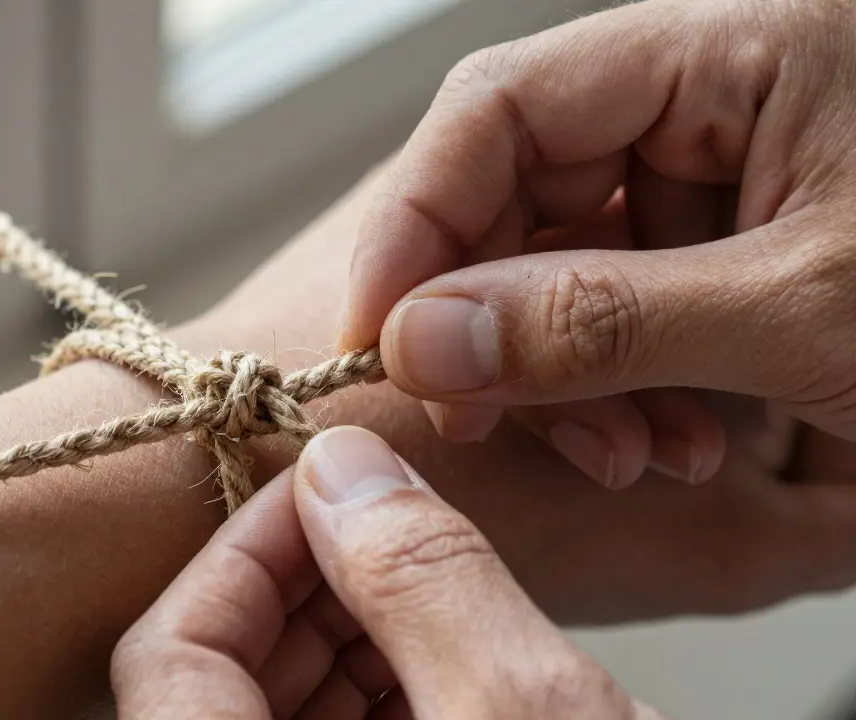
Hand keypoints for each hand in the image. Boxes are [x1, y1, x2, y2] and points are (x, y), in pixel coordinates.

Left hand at [112, 427, 663, 718]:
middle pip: (218, 665)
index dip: (245, 550)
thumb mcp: (529, 713)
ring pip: (282, 697)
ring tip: (435, 567)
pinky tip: (454, 641)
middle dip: (311, 576)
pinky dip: (386, 680)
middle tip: (389, 512)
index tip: (327, 489)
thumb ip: (429, 583)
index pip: (167, 653)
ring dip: (354, 623)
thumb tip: (349, 467)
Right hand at [338, 0, 855, 488]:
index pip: (506, 102)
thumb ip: (603, 322)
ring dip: (567, 376)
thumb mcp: (804, 316)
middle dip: (498, 325)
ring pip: (566, 264)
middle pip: (521, 189)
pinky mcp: (738, 244)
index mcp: (743, 47)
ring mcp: (729, 170)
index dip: (419, 222)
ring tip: (628, 456)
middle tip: (479, 421)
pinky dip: (625, 385)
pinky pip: (626, 305)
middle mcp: (719, 94)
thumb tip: (422, 340)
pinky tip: (670, 442)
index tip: (375, 337)